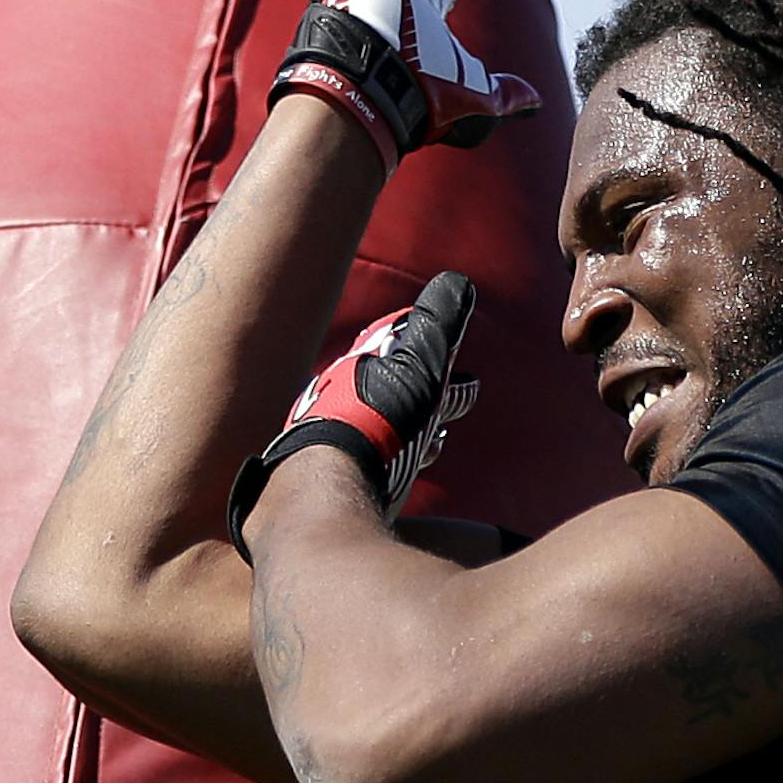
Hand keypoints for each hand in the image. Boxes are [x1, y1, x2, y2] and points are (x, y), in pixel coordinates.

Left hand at [228, 273, 480, 559]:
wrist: (317, 496)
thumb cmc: (371, 422)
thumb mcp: (416, 362)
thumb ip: (438, 325)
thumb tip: (456, 282)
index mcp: (358, 374)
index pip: (400, 355)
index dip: (435, 356)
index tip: (465, 373)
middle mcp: (339, 410)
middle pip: (391, 396)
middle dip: (426, 398)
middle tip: (459, 403)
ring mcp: (333, 457)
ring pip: (381, 438)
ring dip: (411, 435)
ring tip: (435, 446)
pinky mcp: (333, 500)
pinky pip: (372, 479)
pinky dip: (396, 472)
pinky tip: (402, 489)